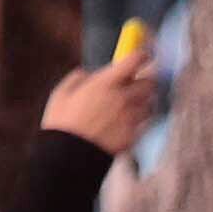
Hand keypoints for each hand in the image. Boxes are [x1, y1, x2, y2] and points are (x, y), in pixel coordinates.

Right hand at [41, 45, 161, 153]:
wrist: (68, 157)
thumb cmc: (62, 124)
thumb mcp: (62, 93)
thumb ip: (78, 78)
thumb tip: (88, 73)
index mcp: (106, 83)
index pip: (135, 60)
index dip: (142, 55)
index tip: (143, 54)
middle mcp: (123, 98)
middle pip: (151, 82)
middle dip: (146, 80)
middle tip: (138, 83)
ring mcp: (131, 118)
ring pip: (150, 104)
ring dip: (144, 102)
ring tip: (132, 106)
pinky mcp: (133, 136)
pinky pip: (145, 124)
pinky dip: (141, 121)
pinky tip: (129, 123)